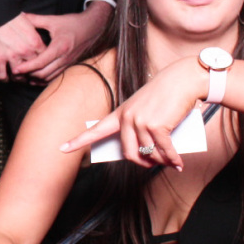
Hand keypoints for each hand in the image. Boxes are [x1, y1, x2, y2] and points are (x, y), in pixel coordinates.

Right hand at [0, 14, 48, 81]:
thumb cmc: (10, 16)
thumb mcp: (28, 22)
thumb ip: (35, 34)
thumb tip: (37, 41)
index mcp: (35, 42)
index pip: (43, 59)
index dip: (40, 64)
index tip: (37, 65)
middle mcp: (25, 51)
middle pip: (32, 70)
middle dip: (31, 74)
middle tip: (28, 75)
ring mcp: (12, 56)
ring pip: (18, 76)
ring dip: (18, 78)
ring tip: (17, 77)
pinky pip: (2, 75)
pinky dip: (4, 78)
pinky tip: (5, 77)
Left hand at [18, 1, 112, 80]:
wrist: (93, 28)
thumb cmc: (73, 23)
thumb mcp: (54, 20)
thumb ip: (35, 19)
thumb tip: (19, 15)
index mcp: (60, 46)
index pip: (41, 62)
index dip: (27, 67)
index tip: (15, 69)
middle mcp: (64, 58)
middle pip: (43, 73)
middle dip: (28, 75)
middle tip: (15, 73)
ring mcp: (67, 64)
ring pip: (48, 78)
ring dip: (35, 79)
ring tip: (22, 76)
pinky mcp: (69, 66)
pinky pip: (54, 77)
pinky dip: (43, 80)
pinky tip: (34, 78)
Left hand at [59, 55, 201, 169]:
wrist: (182, 78)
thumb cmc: (166, 95)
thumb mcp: (147, 110)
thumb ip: (142, 130)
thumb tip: (148, 155)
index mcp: (120, 114)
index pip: (95, 130)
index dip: (78, 141)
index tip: (62, 148)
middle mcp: (126, 118)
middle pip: (128, 153)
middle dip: (142, 164)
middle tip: (152, 165)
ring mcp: (140, 122)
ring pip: (148, 154)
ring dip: (162, 162)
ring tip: (172, 162)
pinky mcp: (157, 126)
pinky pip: (164, 151)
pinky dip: (173, 160)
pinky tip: (178, 164)